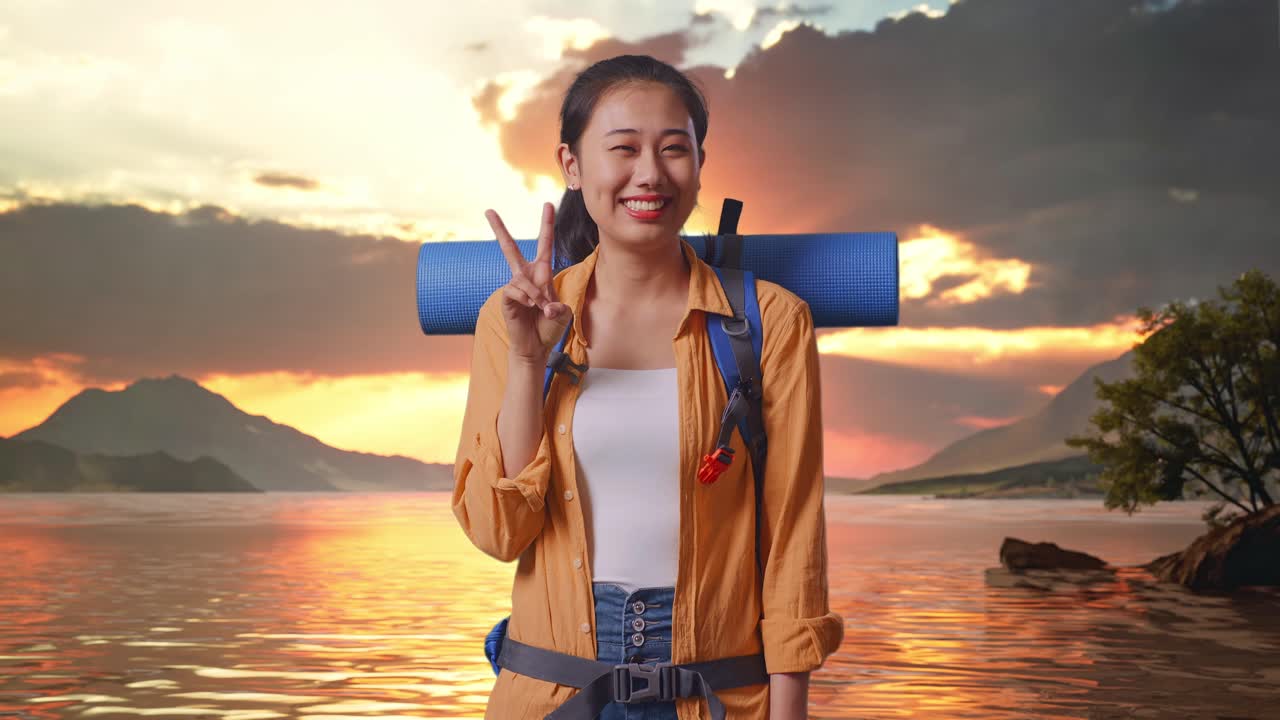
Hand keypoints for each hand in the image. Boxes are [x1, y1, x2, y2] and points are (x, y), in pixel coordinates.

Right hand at [487, 202, 572, 363]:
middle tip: (488, 210)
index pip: (545, 244)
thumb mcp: (564, 315)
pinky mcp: (506, 298)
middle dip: (499, 229)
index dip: (546, 224)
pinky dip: (526, 298)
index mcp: (542, 273)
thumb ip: (559, 307)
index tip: (547, 204)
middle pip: (509, 248)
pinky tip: (530, 308)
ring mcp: (514, 287)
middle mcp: (526, 276)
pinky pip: (514, 290)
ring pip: (521, 280)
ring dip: (535, 294)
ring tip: (541, 309)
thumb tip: (544, 304)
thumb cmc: (550, 328)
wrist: (536, 347)